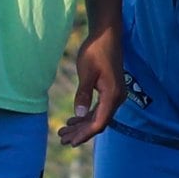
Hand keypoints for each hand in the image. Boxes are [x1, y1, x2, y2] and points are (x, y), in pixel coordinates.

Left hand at [57, 26, 124, 146]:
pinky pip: (99, 109)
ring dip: (82, 125)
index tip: (70, 142)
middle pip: (98, 123)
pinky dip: (86, 116)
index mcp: (112, 96)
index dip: (84, 134)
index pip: (99, 122)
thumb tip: (80, 115)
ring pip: (98, 117)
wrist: (107, 35)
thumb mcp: (86, 73)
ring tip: (63, 131)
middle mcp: (116, 98)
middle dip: (80, 132)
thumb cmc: (96, 51)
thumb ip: (83, 95)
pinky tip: (73, 119)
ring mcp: (114, 95)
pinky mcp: (110, 91)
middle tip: (61, 139)